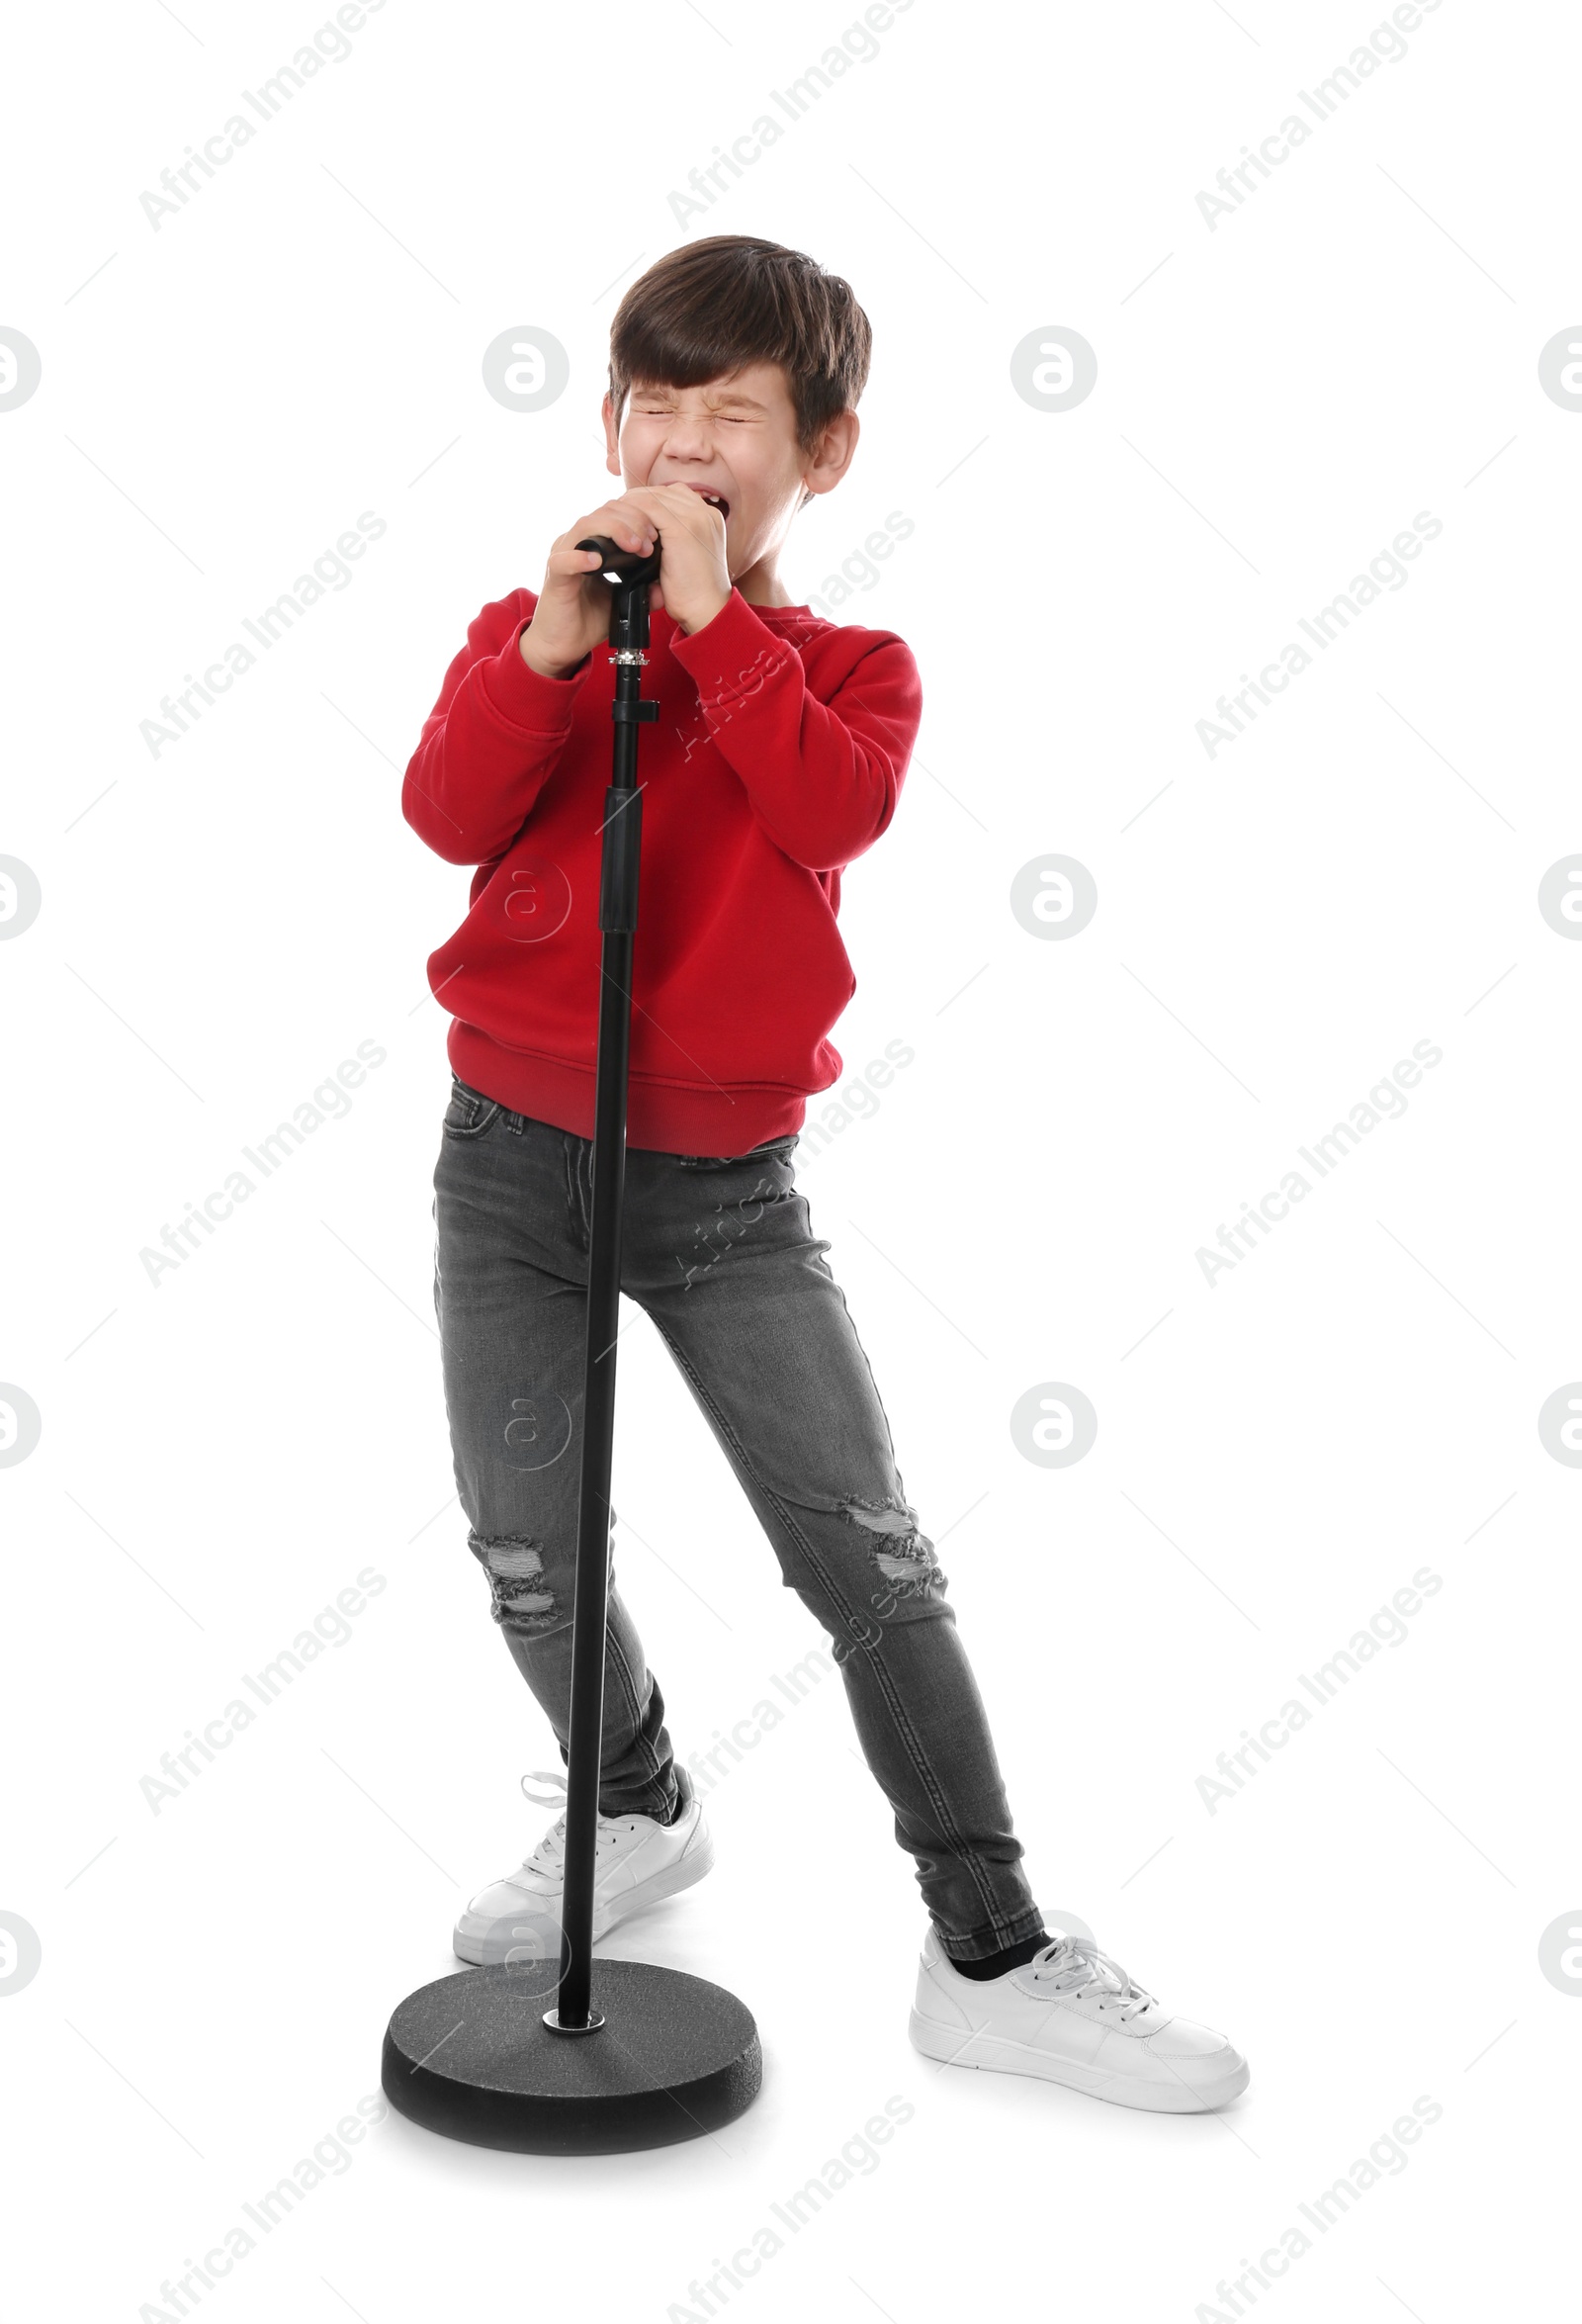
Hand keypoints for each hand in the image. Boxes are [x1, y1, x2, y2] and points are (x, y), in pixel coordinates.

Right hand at [519, 485, 730, 677]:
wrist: (564, 645)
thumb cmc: (589, 619)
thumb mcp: (623, 601)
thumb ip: (641, 589)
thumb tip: (664, 586)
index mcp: (593, 543)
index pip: (615, 514)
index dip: (638, 517)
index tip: (658, 534)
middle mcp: (577, 543)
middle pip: (603, 512)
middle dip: (632, 520)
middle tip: (651, 539)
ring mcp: (563, 556)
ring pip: (585, 525)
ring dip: (614, 531)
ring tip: (635, 547)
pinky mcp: (554, 576)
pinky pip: (564, 559)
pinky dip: (580, 557)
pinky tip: (598, 561)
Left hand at [620, 484, 730, 636]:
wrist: (707, 611)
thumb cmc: (693, 593)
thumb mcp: (683, 558)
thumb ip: (669, 540)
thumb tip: (640, 533)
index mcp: (707, 517)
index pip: (670, 495)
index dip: (646, 503)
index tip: (629, 519)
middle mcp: (705, 511)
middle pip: (660, 492)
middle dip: (635, 503)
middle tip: (616, 520)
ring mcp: (696, 516)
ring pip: (652, 497)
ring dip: (630, 509)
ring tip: (616, 526)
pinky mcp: (684, 527)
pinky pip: (649, 509)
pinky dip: (633, 518)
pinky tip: (624, 534)